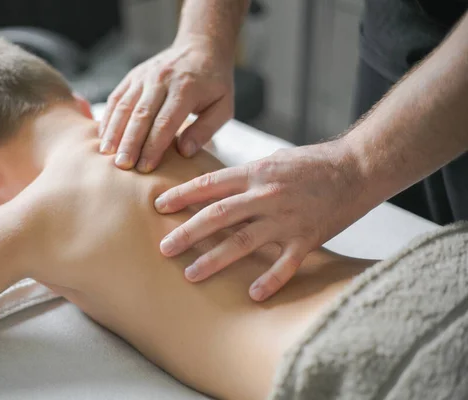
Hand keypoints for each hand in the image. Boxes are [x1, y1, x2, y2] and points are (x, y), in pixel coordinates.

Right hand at [98, 37, 233, 172]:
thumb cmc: (214, 84)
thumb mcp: (223, 107)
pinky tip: (103, 137)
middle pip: (141, 115)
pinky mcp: (133, 76)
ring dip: (114, 131)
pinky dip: (108, 118)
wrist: (201, 47)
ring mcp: (144, 76)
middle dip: (130, 143)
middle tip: (122, 166)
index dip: (153, 147)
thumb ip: (206, 130)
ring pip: (124, 106)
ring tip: (106, 155)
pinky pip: (116, 97)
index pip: (165, 122)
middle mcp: (162, 79)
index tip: (145, 168)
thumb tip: (185, 152)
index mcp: (186, 89)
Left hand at [154, 140, 370, 300]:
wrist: (357, 167)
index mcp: (256, 173)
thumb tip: (217, 186)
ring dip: (214, 260)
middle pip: (218, 215)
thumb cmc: (312, 162)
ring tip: (191, 274)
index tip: (159, 206)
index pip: (210, 184)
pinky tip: (253, 295)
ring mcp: (287, 218)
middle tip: (164, 248)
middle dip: (188, 232)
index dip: (182, 195)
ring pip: (243, 242)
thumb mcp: (273, 159)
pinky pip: (285, 264)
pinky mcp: (308, 237)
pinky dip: (270, 281)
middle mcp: (266, 195)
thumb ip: (245, 175)